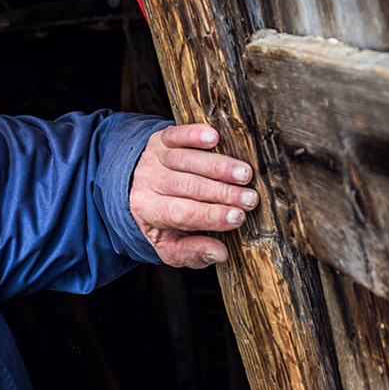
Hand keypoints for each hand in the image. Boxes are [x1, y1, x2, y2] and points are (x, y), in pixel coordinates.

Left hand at [130, 123, 258, 267]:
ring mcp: (153, 158)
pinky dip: (195, 135)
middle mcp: (147, 182)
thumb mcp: (172, 246)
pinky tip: (214, 138)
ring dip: (220, 167)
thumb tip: (220, 254)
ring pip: (189, 161)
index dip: (212, 215)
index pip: (182, 213)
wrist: (138, 187)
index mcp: (148, 211)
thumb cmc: (163, 221)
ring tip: (245, 175)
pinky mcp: (161, 139)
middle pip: (189, 186)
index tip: (239, 217)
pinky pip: (178, 135)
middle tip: (250, 199)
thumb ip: (194, 253)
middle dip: (223, 193)